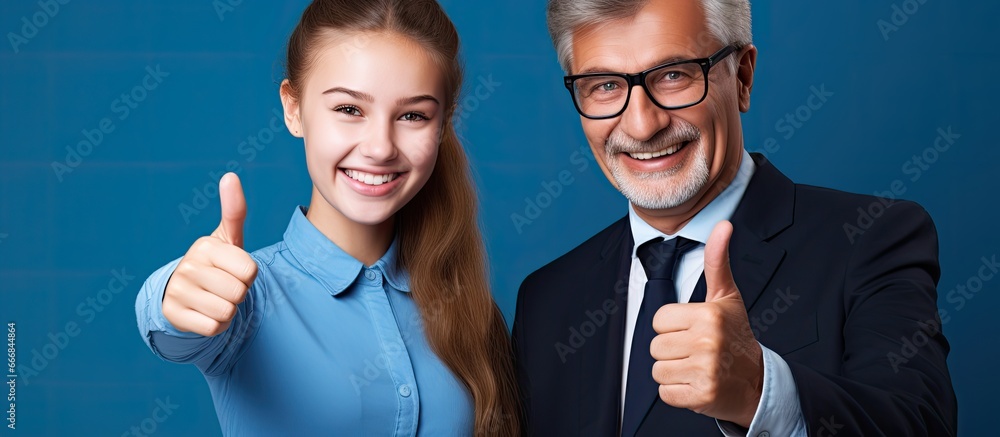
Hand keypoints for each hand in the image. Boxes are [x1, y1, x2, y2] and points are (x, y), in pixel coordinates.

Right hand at [162, 173, 257, 336]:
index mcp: (205, 246)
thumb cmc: (215, 263)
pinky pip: (213, 328)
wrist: (182, 292)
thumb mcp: (227, 237)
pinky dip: (216, 326)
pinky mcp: (173, 315)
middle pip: (239, 292)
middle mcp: (188, 266)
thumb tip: (230, 175)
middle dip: (239, 294)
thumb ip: (234, 209)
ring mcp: (178, 291)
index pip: (250, 271)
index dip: (248, 275)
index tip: (233, 270)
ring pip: (227, 312)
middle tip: (224, 286)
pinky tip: (204, 313)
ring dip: (228, 311)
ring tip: (214, 298)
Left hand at [650, 220, 762, 426]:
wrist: (757, 383)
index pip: (658, 320)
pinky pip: (665, 393)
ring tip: (696, 368)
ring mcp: (706, 370)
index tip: (693, 331)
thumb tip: (723, 225)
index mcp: (708, 315)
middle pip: (655, 346)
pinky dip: (677, 393)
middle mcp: (707, 342)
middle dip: (671, 351)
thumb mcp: (727, 297)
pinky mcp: (702, 396)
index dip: (672, 327)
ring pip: (657, 371)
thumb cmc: (736, 336)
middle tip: (696, 353)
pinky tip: (697, 385)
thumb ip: (717, 261)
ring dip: (673, 373)